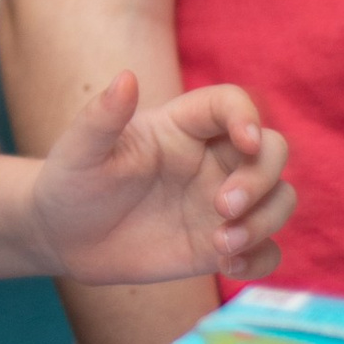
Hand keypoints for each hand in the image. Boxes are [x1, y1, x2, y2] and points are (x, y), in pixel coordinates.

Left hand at [23, 74, 290, 286]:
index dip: (247, 116)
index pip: (231, 104)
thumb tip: (126, 77)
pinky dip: (261, 258)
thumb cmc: (72, 181)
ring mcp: (220, 203)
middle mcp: (211, 160)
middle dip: (261, 177)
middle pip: (271, 151)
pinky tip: (230, 265)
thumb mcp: (80, 150)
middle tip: (223, 206)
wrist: (65, 236)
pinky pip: (266, 249)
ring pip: (278, 199)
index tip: (246, 140)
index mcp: (182, 126)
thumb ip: (102, 116)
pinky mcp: (220, 244)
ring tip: (222, 243)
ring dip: (265, 220)